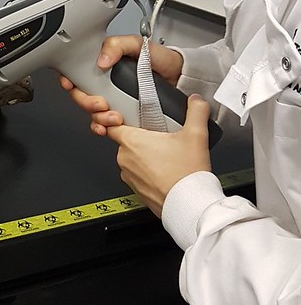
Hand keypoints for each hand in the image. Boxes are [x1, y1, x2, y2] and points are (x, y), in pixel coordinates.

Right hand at [59, 34, 183, 130]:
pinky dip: (104, 128)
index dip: (70, 81)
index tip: (72, 85)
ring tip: (114, 116)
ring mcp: (116, 102)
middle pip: (83, 97)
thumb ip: (117, 45)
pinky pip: (107, 127)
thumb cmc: (162, 60)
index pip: (79, 74)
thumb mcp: (137, 44)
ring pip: (93, 114)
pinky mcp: (126, 118)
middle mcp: (107, 85)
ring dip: (98, 118)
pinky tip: (111, 127)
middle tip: (101, 103)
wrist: (182, 79)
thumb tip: (101, 60)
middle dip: (86, 103)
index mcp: (106, 66)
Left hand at [105, 94, 211, 217]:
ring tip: (165, 157)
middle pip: (126, 141)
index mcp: (132, 141)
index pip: (111, 124)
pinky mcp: (137, 192)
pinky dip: (148, 173)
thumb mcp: (196, 135)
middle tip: (160, 138)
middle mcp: (125, 159)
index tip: (128, 118)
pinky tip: (165, 172)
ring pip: (132, 159)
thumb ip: (196, 111)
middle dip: (141, 139)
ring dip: (144, 157)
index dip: (117, 119)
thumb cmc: (187, 175)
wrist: (190, 207)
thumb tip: (197, 101)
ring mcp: (129, 177)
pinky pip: (138, 176)